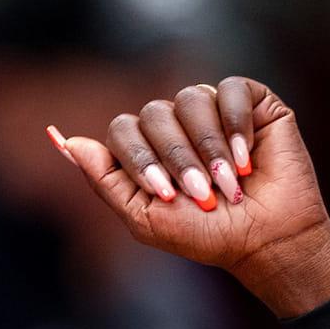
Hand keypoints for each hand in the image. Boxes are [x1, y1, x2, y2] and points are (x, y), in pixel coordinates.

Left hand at [51, 76, 329, 316]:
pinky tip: (248, 159)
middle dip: (177, 159)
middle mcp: (176, 124)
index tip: (165, 194)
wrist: (265, 239)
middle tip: (201, 194)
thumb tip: (64, 140)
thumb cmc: (204, 234)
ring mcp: (212, 109)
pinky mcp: (252, 102)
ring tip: (228, 183)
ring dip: (208, 147)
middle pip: (154, 113)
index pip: (122, 130)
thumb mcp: (143, 216)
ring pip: (191, 98)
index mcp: (146, 148)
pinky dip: (237, 125)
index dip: (139, 159)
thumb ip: (103, 178)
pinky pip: (232, 89)